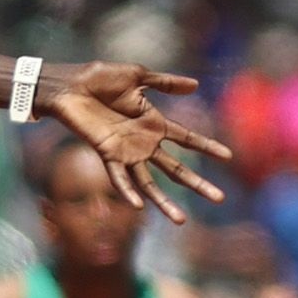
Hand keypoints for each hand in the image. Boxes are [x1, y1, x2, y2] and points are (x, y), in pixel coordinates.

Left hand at [44, 61, 231, 222]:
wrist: (69, 85)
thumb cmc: (99, 78)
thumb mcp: (138, 76)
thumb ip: (165, 83)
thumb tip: (196, 85)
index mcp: (154, 123)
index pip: (188, 139)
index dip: (207, 146)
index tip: (228, 157)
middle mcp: (143, 142)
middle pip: (176, 169)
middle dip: (197, 183)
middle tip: (219, 198)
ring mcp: (126, 152)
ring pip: (150, 183)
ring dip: (165, 201)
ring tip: (181, 220)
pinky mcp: (106, 154)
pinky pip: (118, 178)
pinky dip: (127, 192)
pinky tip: (138, 206)